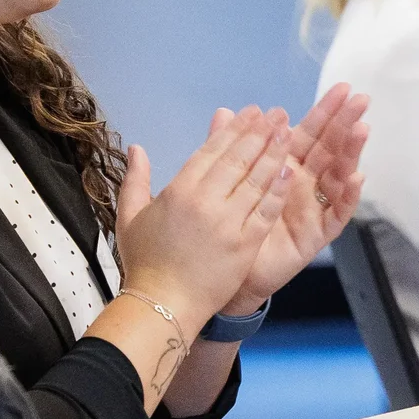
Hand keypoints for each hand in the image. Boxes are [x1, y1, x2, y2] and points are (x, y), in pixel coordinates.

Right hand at [114, 108, 295, 331]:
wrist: (162, 305)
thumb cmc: (145, 263)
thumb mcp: (129, 217)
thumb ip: (135, 179)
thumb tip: (137, 149)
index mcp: (178, 191)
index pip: (211, 151)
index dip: (233, 129)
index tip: (250, 113)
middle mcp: (205, 202)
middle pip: (238, 159)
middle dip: (260, 132)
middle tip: (278, 113)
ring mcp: (228, 222)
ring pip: (256, 180)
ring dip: (275, 153)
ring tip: (289, 131)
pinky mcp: (246, 243)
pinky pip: (266, 210)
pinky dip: (278, 190)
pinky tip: (290, 172)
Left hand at [217, 85, 370, 317]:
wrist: (226, 272)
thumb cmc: (231, 225)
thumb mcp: (227, 182)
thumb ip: (228, 146)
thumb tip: (226, 111)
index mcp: (286, 167)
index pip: (310, 134)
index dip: (325, 112)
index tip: (342, 88)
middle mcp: (305, 183)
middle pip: (330, 149)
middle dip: (346, 124)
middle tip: (361, 100)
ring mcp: (314, 207)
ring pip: (338, 176)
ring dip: (351, 153)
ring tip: (361, 130)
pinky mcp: (317, 233)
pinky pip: (337, 214)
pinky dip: (348, 196)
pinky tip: (356, 178)